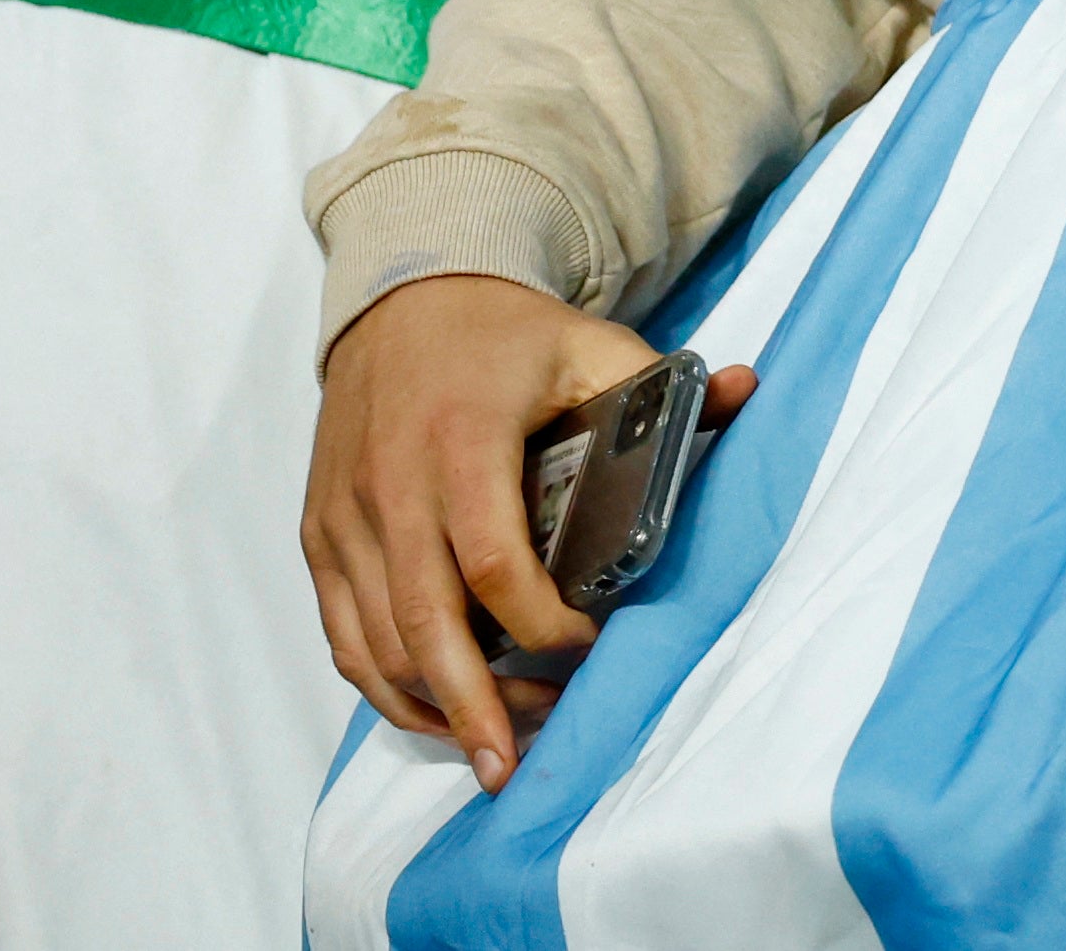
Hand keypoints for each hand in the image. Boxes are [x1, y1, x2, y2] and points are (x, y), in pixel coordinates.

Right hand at [303, 274, 750, 792]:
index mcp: (459, 440)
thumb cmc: (504, 335)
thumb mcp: (587, 342)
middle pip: (423, 625)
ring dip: (434, 708)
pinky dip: (385, 686)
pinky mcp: (318, 537)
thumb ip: (661, 382)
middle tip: (518, 765)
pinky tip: (436, 714)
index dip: (540, 624)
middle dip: (474, 705)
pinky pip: (344, 634)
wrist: (400, 301)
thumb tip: (747, 387)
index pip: (491, 561)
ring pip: (376, 645)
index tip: (590, 651)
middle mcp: (388, 486)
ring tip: (494, 748)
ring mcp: (342, 518)